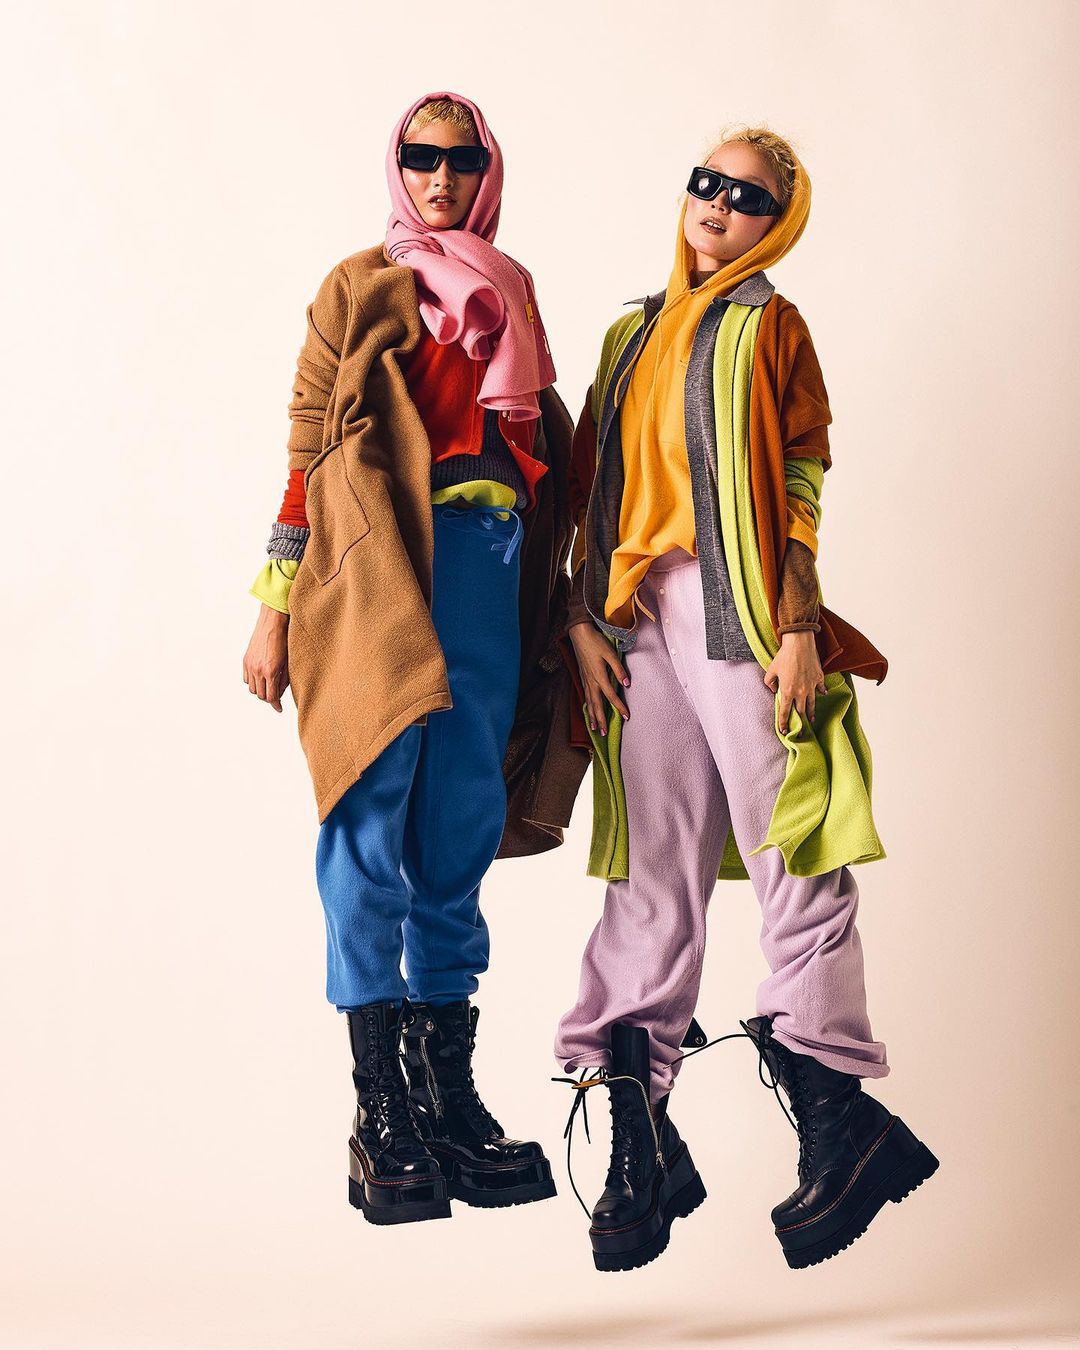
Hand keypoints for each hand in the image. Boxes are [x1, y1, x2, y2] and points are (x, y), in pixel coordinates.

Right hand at [243, 605, 290, 712]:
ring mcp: (250, 665)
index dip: (276, 705)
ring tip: (269, 686)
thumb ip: (284, 680)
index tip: (279, 708)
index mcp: (270, 671)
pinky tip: (261, 678)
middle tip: (276, 696)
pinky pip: (246, 678)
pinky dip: (253, 681)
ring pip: (252, 688)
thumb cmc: (285, 640)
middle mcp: (258, 670)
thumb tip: (280, 694)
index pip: (271, 697)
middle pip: (260, 695)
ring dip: (260, 690)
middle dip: (269, 698)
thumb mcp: (288, 662)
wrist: (273, 622)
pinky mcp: (245, 660)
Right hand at [568, 621, 628, 735]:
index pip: (611, 696)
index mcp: (599, 676)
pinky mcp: (582, 677)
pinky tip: (589, 711)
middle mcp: (591, 681)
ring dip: (592, 716)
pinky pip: (585, 696)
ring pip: (589, 702)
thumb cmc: (596, 642)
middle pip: (596, 705)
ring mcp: (585, 680)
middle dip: (601, 720)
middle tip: (605, 734)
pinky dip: (587, 706)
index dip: (619, 707)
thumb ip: (618, 669)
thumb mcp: (610, 653)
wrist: (579, 635)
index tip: (626, 717)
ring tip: (595, 729)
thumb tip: (626, 683)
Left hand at [763, 631, 825, 736]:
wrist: (799, 644)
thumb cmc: (783, 656)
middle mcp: (800, 692)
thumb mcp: (771, 670)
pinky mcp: (819, 678)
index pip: (784, 712)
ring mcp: (811, 686)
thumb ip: (769, 683)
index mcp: (787, 691)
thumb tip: (773, 690)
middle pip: (801, 712)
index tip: (784, 731)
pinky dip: (821, 692)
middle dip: (800, 724)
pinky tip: (823, 695)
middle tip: (800, 733)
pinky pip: (821, 689)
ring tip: (810, 720)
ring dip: (811, 713)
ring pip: (812, 704)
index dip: (783, 723)